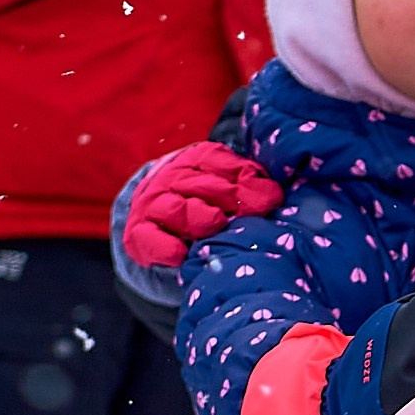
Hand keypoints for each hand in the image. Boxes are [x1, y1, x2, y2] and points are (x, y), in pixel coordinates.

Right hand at [123, 141, 281, 269]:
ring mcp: (154, 205)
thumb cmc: (203, 199)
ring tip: (217, 223)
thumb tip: (274, 194)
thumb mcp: (223, 184)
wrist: (153, 215)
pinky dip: (164, 246)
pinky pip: (150, 238)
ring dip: (197, 216)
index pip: (218, 162)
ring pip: (176, 209)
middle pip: (202, 185)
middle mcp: (172, 178)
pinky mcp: (140, 234)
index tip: (273, 196)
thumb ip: (245, 183)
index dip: (245, 177)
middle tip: (259, 210)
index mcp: (195, 160)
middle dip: (232, 197)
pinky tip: (180, 254)